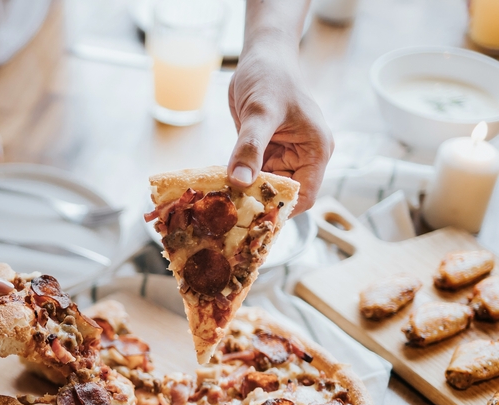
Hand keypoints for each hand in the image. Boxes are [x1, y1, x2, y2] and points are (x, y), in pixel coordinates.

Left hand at [227, 45, 333, 213]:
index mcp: (315, 151)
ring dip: (244, 195)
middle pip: (282, 196)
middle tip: (227, 215)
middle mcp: (303, 158)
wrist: (262, 56)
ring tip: (220, 204)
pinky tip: (218, 188)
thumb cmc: (270, 77)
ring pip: (264, 188)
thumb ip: (251, 147)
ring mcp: (283, 157)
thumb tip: (240, 181)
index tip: (251, 217)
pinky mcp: (265, 153)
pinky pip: (251, 175)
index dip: (280, 209)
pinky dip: (237, 182)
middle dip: (257, 204)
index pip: (303, 195)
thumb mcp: (260, 111)